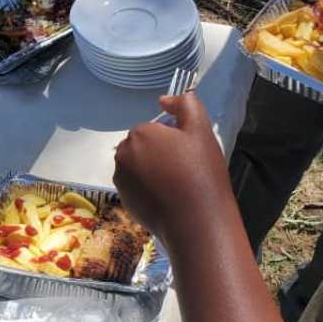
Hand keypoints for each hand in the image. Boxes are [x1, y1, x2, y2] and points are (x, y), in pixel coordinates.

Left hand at [113, 93, 229, 241]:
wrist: (195, 222)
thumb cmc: (201, 173)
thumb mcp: (201, 130)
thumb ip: (186, 105)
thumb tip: (164, 99)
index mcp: (140, 133)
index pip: (155, 130)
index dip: (174, 140)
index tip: (189, 154)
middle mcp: (123, 154)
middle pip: (144, 147)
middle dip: (160, 154)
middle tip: (185, 170)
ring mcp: (121, 180)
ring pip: (139, 167)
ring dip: (153, 171)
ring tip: (177, 186)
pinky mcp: (124, 201)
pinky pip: (137, 187)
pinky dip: (149, 190)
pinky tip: (168, 200)